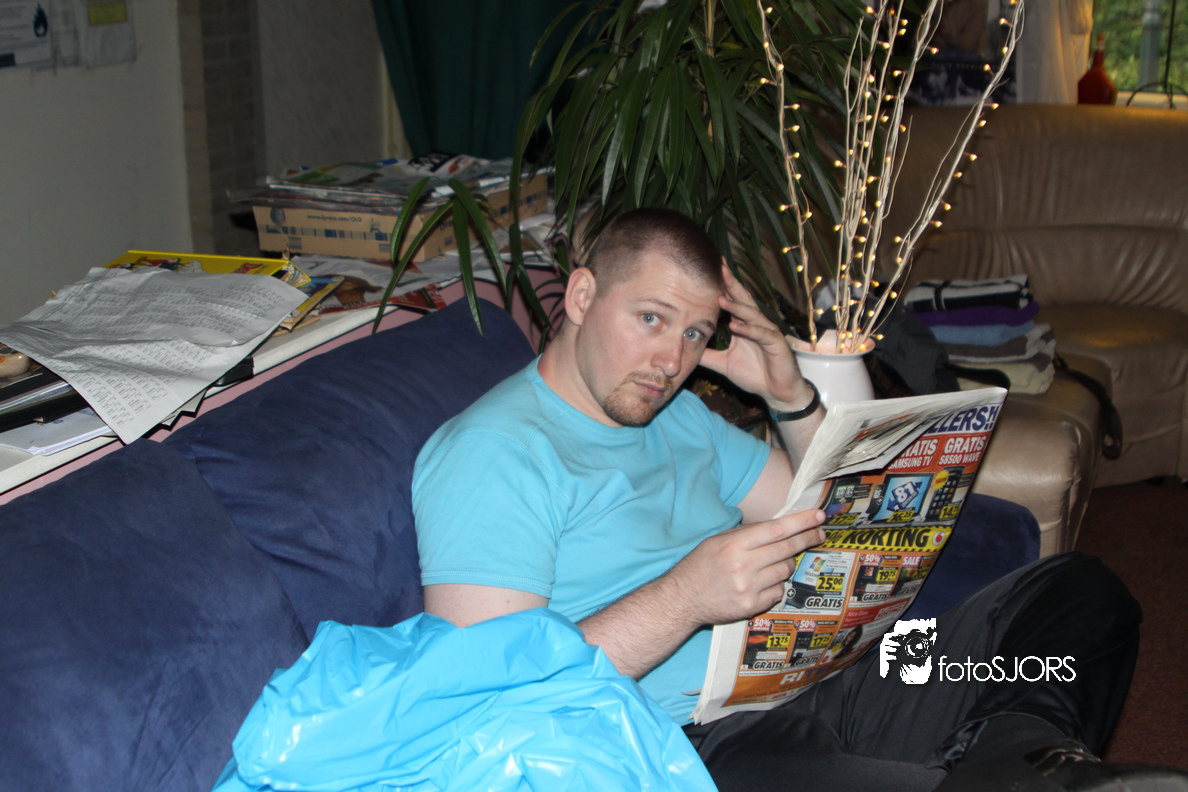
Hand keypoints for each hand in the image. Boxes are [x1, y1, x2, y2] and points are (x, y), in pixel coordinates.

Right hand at [663, 509, 825, 627]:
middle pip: (787, 548)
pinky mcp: (751, 606)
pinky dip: (777, 585)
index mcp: (734, 544)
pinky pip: (778, 592)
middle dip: (807, 538)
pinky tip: (764, 582)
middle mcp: (743, 565)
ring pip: (786, 571)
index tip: (818, 516)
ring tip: (775, 563)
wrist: (681, 599)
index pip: (776, 529)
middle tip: (819, 533)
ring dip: (787, 564)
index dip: (801, 522)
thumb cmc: (700, 566)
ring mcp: (749, 587)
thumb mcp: (718, 541)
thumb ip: (747, 534)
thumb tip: (780, 527)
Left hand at [699, 264, 813, 411]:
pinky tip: (736, 326)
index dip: (723, 286)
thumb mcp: (723, 364)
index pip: (733, 301)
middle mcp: (757, 324)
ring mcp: (768, 333)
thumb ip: (707, 355)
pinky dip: (749, 330)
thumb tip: (686, 350)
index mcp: (744, 326)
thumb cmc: (754, 374)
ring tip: (721, 298)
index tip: (709, 271)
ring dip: (736, 307)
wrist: (776, 392)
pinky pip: (762, 335)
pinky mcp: (777, 344)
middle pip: (743, 300)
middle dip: (731, 283)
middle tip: (719, 267)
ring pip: (752, 315)